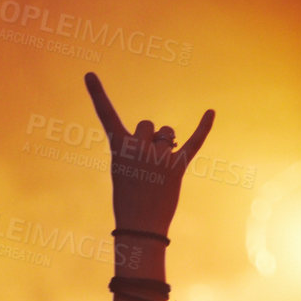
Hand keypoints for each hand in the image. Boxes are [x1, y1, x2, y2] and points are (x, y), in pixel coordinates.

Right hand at [83, 72, 213, 236]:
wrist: (140, 227)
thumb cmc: (128, 200)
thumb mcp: (123, 170)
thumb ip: (137, 148)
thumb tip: (163, 136)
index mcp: (118, 148)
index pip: (105, 115)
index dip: (97, 94)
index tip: (89, 73)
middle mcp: (137, 149)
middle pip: (147, 124)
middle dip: (149, 138)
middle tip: (145, 164)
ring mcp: (157, 157)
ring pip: (167, 133)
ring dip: (166, 145)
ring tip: (159, 169)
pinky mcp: (177, 167)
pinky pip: (193, 142)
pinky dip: (203, 128)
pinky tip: (211, 112)